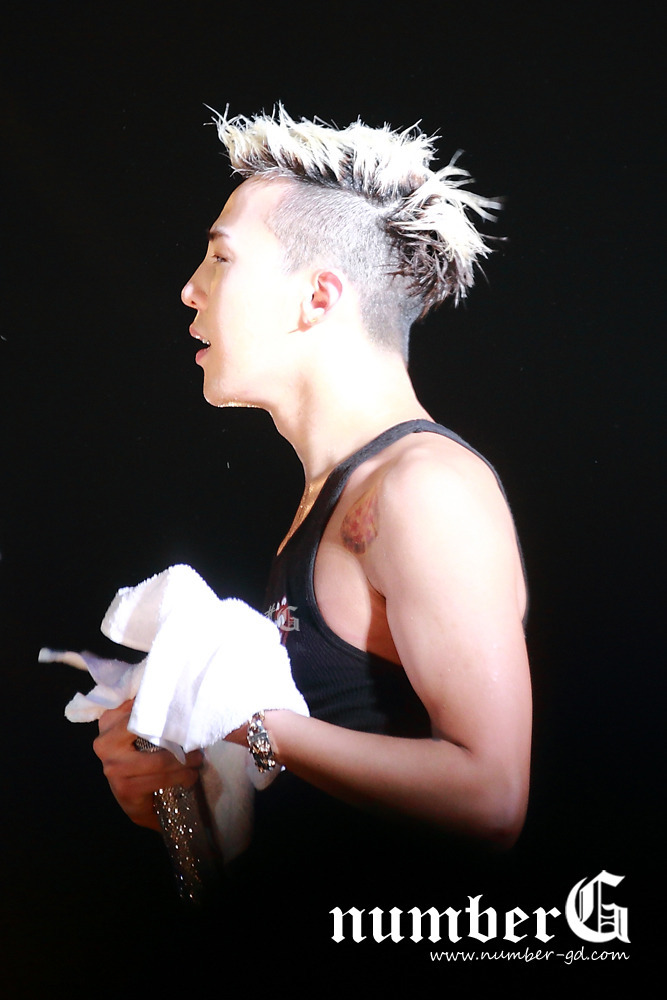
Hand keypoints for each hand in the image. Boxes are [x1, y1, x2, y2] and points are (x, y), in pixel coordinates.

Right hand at [93, 699, 203, 830]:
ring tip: (198, 760)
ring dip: (186, 762)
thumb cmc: (138, 754)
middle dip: (179, 740)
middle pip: (151, 734)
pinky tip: (190, 777)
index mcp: (109, 721)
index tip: (186, 710)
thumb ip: (148, 710)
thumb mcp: (138, 729)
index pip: (139, 708)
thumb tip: (174, 689)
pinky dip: (181, 777)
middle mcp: (105, 744)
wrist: (132, 796)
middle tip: (198, 743)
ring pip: (160, 761)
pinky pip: (161, 780)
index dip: (164, 709)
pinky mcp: (124, 789)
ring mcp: (113, 768)